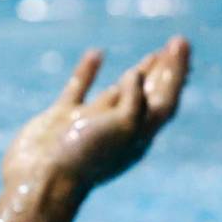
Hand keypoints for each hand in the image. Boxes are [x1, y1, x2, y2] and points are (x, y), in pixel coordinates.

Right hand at [2, 37, 190, 193]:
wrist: (41, 179)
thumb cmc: (85, 157)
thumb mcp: (124, 127)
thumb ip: (135, 98)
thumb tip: (135, 75)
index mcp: (137, 136)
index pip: (164, 99)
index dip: (176, 72)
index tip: (180, 43)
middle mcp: (116, 130)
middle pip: (149, 97)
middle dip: (164, 72)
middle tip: (177, 43)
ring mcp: (88, 125)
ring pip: (119, 95)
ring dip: (137, 75)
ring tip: (153, 55)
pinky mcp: (61, 119)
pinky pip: (79, 90)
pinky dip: (88, 72)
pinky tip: (96, 55)